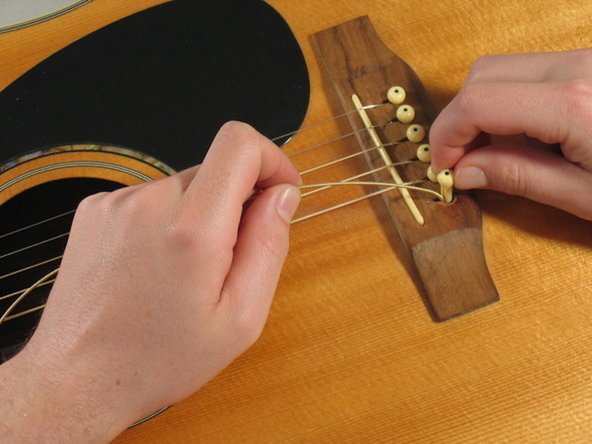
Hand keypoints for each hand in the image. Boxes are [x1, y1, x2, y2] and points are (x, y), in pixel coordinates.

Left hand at [0, 122, 300, 441]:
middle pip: (215, 169)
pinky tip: (155, 266)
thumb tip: (282, 195)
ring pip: (184, 186)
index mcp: (191, 229)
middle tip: (228, 260)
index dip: (270, 158)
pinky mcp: (95, 209)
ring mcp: (116, 202)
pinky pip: (152, 198)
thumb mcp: (241, 318)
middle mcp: (149, 203)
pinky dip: (166, 221)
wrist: (77, 379)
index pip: (239, 143)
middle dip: (236, 203)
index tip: (279, 191)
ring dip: (199, 216)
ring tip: (184, 271)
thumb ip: (269, 245)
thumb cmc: (160, 358)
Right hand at [429, 49, 591, 219]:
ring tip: (488, 150)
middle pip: (482, 75)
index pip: (477, 102)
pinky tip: (516, 134)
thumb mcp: (583, 194)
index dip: (447, 135)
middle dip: (459, 119)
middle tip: (462, 160)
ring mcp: (583, 60)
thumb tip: (464, 171)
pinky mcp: (586, 64)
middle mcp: (577, 68)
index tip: (444, 167)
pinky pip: (526, 72)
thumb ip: (518, 177)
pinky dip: (505, 100)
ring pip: (500, 69)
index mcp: (574, 104)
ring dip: (480, 108)